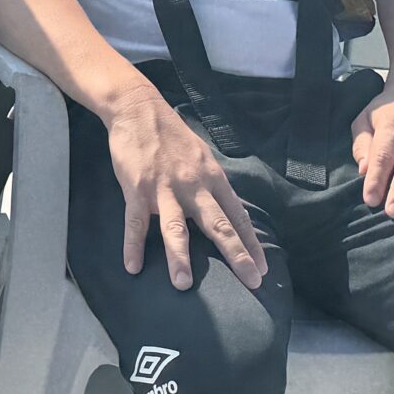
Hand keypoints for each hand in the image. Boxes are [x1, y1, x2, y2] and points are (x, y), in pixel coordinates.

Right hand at [101, 85, 268, 291]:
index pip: (237, 215)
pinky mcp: (137, 189)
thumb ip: (211, 183)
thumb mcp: (201, 156)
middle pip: (218, 224)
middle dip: (236, 255)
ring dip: (180, 257)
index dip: (250, 243)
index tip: (260, 269)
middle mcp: (193, 185)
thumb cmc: (171, 134)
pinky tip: (133, 266)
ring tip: (183, 284)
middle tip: (250, 282)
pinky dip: (133, 246)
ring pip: (176, 228)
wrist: (138, 109)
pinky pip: (136, 222)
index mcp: (212, 177)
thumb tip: (225, 208)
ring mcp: (164, 189)